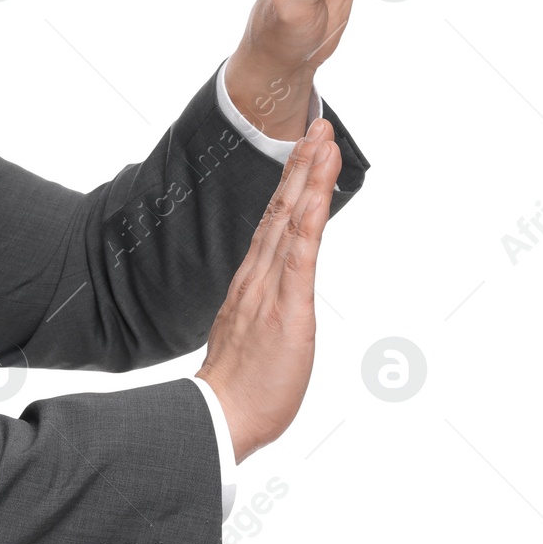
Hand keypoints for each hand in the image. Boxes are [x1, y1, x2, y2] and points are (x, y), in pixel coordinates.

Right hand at [197, 117, 341, 461]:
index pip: (275, 224)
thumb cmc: (238, 391)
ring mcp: (269, 287)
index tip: (305, 153)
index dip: (291, 185)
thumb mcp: (252, 342)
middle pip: (283, 209)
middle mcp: (258, 276)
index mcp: (252, 284)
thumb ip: (259, 317)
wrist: (219, 419)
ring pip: (292, 220)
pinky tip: (316, 190)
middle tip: (318, 124)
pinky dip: (309, 217)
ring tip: (323, 138)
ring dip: (308, 176)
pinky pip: (299, 252)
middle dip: (301, 165)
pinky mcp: (285, 306)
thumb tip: (267, 309)